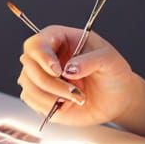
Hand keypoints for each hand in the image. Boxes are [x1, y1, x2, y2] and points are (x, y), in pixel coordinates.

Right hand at [17, 25, 137, 125]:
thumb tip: (69, 69)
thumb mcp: (109, 60)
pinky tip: (68, 103)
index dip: (43, 56)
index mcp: (59, 38)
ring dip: (52, 95)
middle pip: (28, 65)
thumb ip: (90, 60)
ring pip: (28, 85)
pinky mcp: (40, 95)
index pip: (37, 43)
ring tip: (78, 97)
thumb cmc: (112, 72)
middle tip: (75, 91)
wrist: (116, 97)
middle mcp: (46, 56)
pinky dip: (49, 105)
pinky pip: (32, 100)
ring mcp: (41, 76)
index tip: (58, 70)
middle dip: (50, 82)